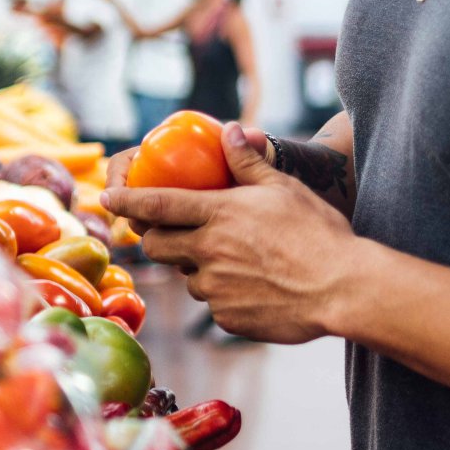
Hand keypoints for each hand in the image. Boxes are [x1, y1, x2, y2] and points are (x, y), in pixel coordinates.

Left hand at [102, 123, 360, 343]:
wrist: (342, 288)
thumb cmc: (318, 233)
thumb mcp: (284, 188)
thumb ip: (248, 162)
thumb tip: (228, 131)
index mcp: (218, 215)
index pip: (155, 205)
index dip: (126, 200)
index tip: (107, 197)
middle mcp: (208, 253)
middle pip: (157, 246)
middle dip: (156, 238)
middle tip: (172, 232)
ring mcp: (215, 290)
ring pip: (187, 277)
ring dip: (197, 267)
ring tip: (235, 260)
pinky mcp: (227, 319)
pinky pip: (213, 304)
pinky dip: (223, 294)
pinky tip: (254, 286)